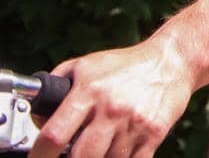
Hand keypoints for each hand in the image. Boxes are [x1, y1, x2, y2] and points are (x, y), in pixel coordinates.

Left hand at [30, 34, 196, 157]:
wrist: (171, 61)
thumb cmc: (124, 65)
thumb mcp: (85, 66)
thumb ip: (57, 86)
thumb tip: (37, 118)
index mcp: (89, 90)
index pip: (55, 135)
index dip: (40, 155)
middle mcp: (111, 108)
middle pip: (80, 157)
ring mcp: (134, 123)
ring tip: (98, 148)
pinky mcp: (154, 134)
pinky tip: (116, 151)